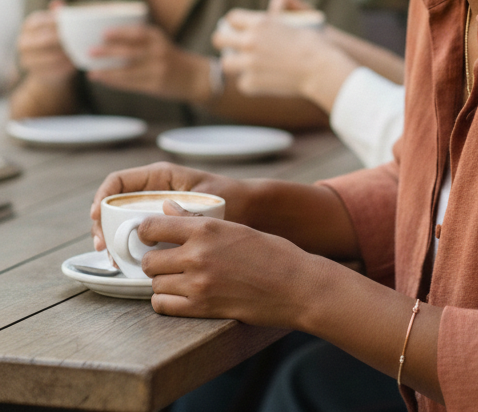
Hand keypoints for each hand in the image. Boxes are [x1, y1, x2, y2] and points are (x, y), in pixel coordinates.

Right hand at [17, 2, 75, 82]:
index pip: (46, 22)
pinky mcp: (33, 73)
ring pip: (50, 56)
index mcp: (29, 24)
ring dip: (66, 54)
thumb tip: (58, 2)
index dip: (62, 24)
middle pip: (47, 39)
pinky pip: (51, 70)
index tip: (78, 25)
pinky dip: (64, 66)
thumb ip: (58, 15)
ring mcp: (25, 58)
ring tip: (80, 51)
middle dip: (65, 40)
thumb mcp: (56, 25)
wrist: (48, 65)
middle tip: (82, 39)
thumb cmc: (56, 39)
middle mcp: (23, 41)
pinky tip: (74, 63)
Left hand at [87, 24, 209, 102]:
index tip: (103, 33)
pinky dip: (114, 81)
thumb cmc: (169, 57)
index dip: (120, 33)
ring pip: (127, 70)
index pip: (137, 33)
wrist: (193, 77)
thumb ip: (139, 40)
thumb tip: (106, 40)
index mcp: (158, 38)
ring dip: (107, 71)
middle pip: (129, 52)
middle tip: (90, 51)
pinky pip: (130, 83)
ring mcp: (157, 70)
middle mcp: (158, 52)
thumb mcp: (159, 43)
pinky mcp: (155, 85)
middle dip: (108, 52)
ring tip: (91, 71)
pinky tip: (102, 79)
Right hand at [90, 161, 250, 249]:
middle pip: (114, 204)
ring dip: (112, 239)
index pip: (119, 180)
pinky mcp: (161, 228)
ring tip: (114, 258)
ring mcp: (155, 210)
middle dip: (102, 224)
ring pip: (121, 222)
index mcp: (160, 177)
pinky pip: (136, 235)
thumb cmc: (230, 198)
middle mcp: (154, 192)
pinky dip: (127, 248)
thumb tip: (158, 221)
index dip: (102, 196)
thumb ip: (184, 210)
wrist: (249, 210)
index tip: (96, 215)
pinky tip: (127, 262)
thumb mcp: (205, 202)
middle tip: (102, 246)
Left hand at [139, 202, 316, 323]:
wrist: (294, 284)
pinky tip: (180, 295)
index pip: (153, 227)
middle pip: (149, 261)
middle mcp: (197, 254)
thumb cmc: (270, 252)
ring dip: (163, 282)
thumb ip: (196, 220)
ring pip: (155, 285)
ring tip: (179, 279)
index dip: (145, 233)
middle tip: (167, 262)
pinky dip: (166, 301)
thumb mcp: (234, 227)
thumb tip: (166, 208)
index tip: (148, 237)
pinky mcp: (202, 308)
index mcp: (206, 228)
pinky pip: (163, 306)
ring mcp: (198, 283)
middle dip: (154, 262)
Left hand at [214, 10, 355, 108]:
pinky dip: (251, 82)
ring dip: (234, 63)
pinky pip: (242, 82)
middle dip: (224, 41)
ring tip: (243, 65)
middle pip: (219, 39)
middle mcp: (250, 42)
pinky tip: (261, 80)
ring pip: (226, 64)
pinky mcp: (252, 83)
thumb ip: (276, 15)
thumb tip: (270, 9)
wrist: (321, 69)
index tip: (237, 28)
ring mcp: (249, 64)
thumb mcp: (294, 21)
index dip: (234, 23)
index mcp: (259, 23)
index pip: (231, 18)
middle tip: (232, 45)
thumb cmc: (314, 43)